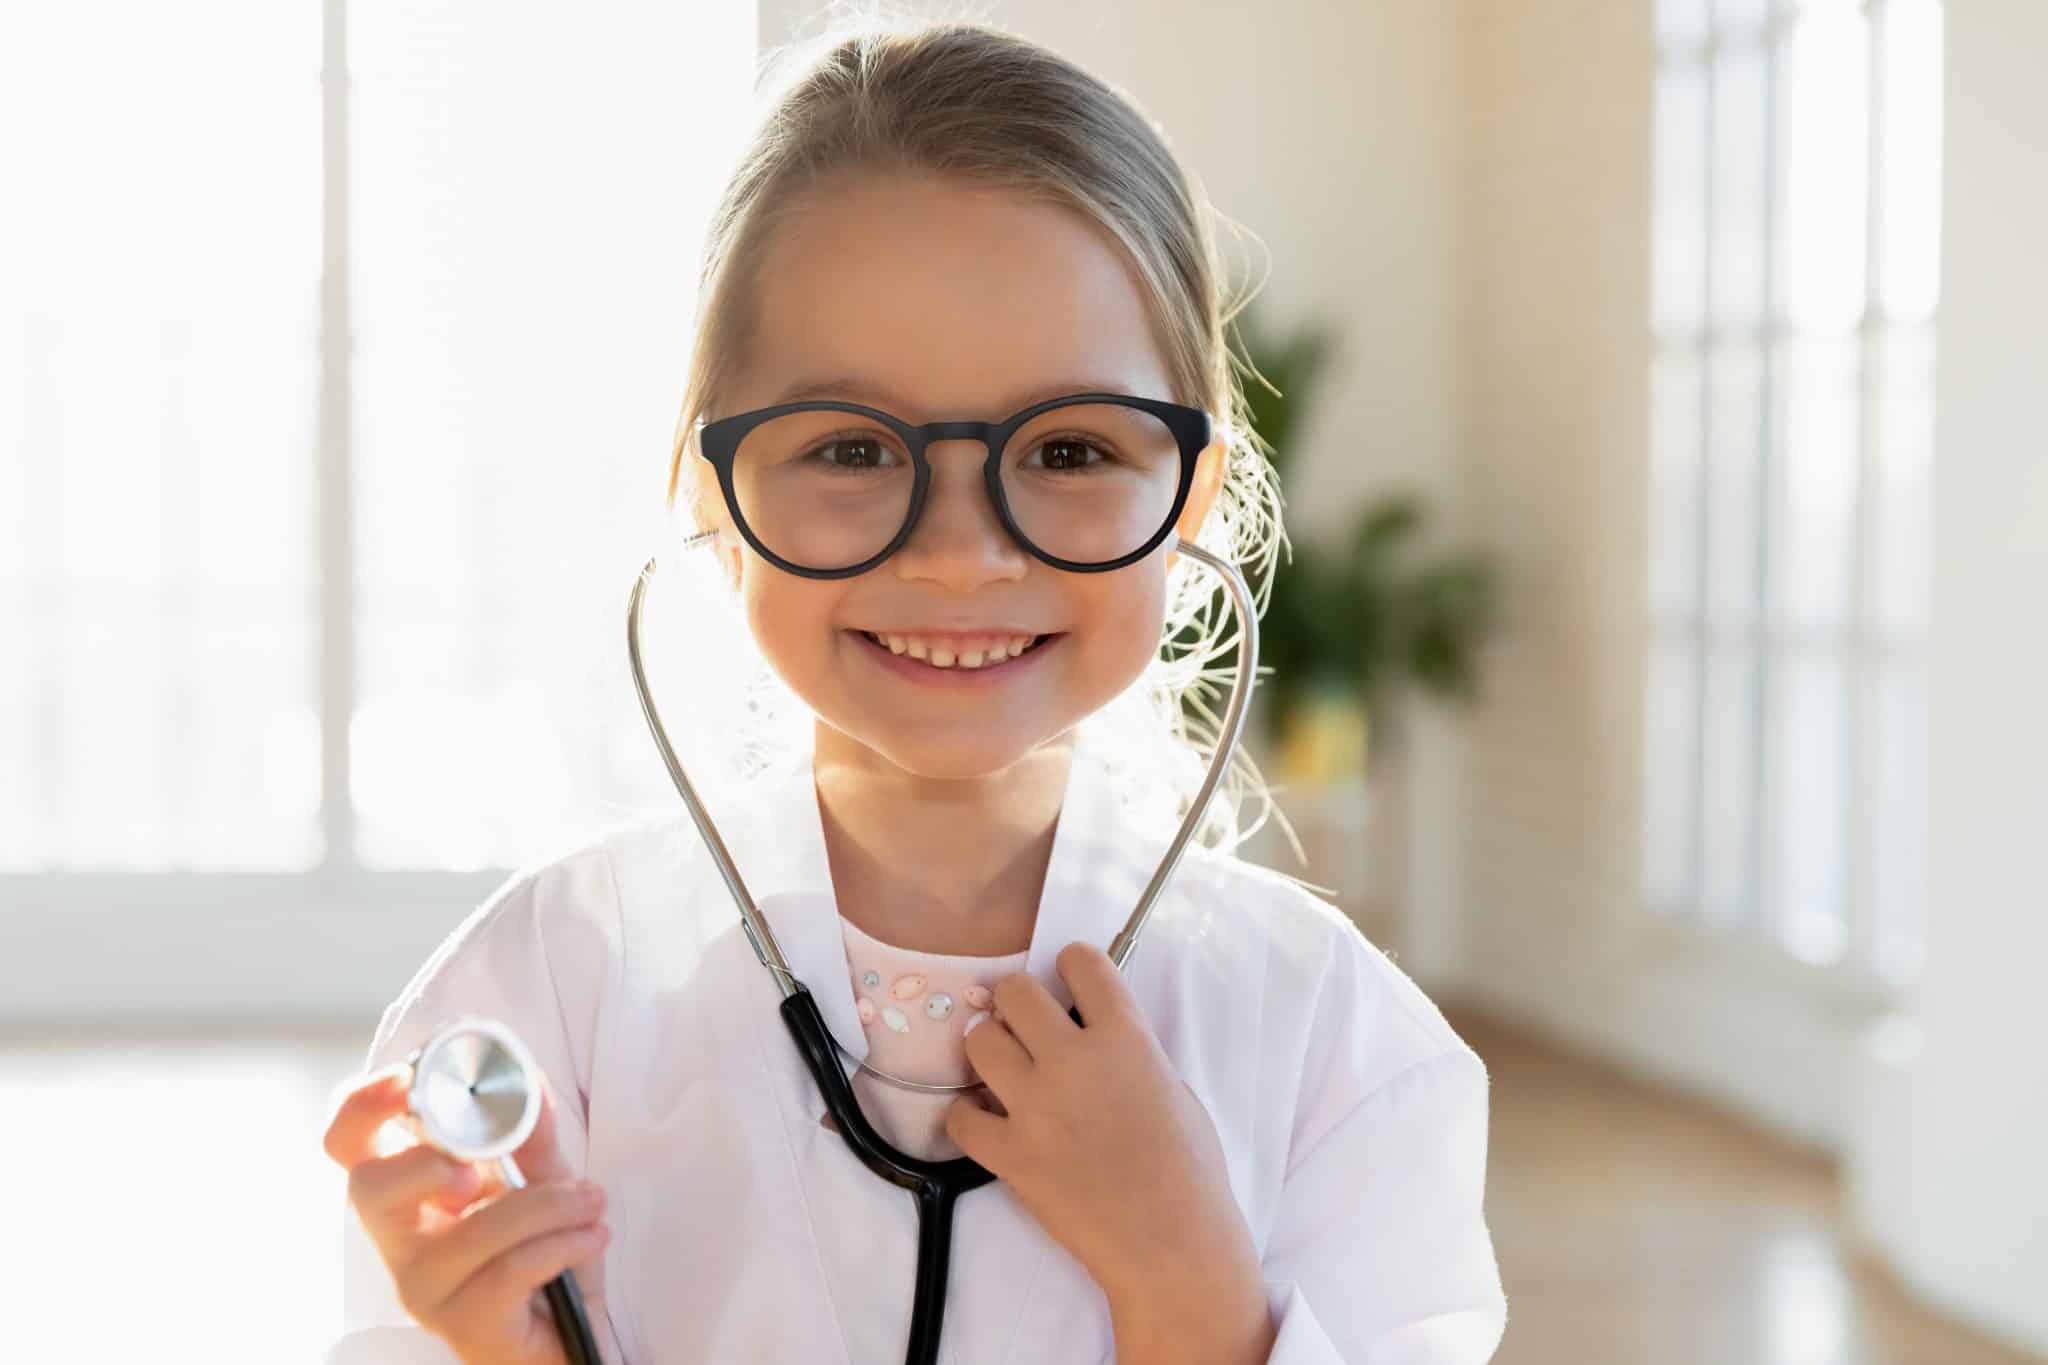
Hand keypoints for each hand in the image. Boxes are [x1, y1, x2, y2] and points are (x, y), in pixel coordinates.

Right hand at [322, 1062, 618, 1364]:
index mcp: (411, 1191)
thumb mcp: (543, 1175)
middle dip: (423, 1164)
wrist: (576, 1331)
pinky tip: (592, 1235)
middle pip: (368, 1190)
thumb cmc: (546, 1250)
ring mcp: (426, 1288)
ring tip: (592, 1201)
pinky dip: (565, 1242)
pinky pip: (512, 1270)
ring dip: (548, 1206)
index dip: (364, 1105)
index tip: (410, 1076)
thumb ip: (530, 1129)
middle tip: (475, 1166)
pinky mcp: (466, 1326)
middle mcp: (403, 1240)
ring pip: (471, 1232)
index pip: (350, 1144)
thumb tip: (524, 1077)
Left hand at [944, 942, 1263, 1312]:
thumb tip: (1087, 1029)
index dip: (1071, 966)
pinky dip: (968, 1116)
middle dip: (1018, 1003)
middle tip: (1027, 1027)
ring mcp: (1036, 1107)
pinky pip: (958, 1115)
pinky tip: (988, 1122)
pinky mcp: (1010, 1155)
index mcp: (1126, 1037)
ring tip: (1005, 1071)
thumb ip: (1126, 1048)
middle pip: (1015, 990)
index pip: (1081, 960)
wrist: (1172, 1245)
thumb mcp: (1172, 1085)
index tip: (1068, 983)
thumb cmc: (1188, 1169)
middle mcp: (1075, 1061)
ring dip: (990, 1049)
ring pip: (979, 1040)